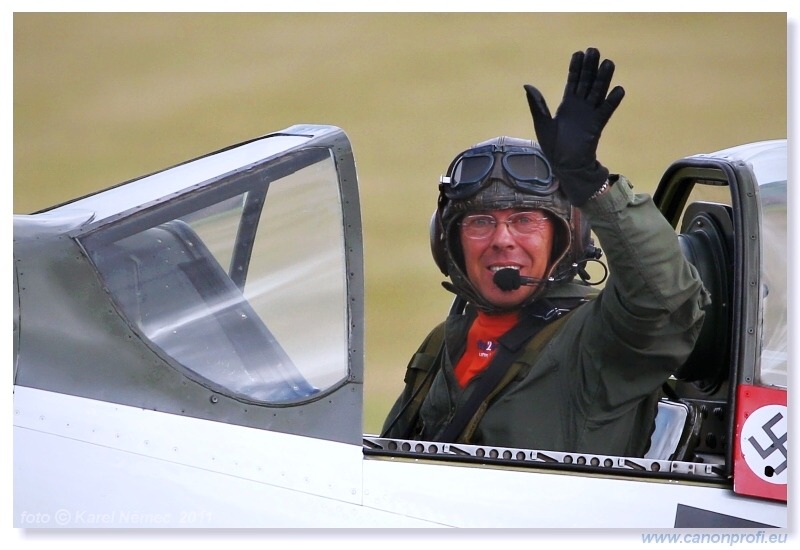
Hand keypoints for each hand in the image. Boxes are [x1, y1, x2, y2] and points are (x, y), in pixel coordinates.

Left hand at [524, 47, 624, 205]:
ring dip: (603, 78)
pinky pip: (606, 111)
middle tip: (594, 50)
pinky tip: (618, 89)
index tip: (579, 53)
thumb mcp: (542, 123)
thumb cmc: (553, 146)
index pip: (573, 81)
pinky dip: (612, 101)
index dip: (576, 68)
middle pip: (587, 82)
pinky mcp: (597, 125)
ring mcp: (590, 114)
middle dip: (590, 67)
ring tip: (608, 63)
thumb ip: (537, 104)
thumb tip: (527, 85)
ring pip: (598, 92)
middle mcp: (580, 106)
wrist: (565, 165)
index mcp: (567, 104)